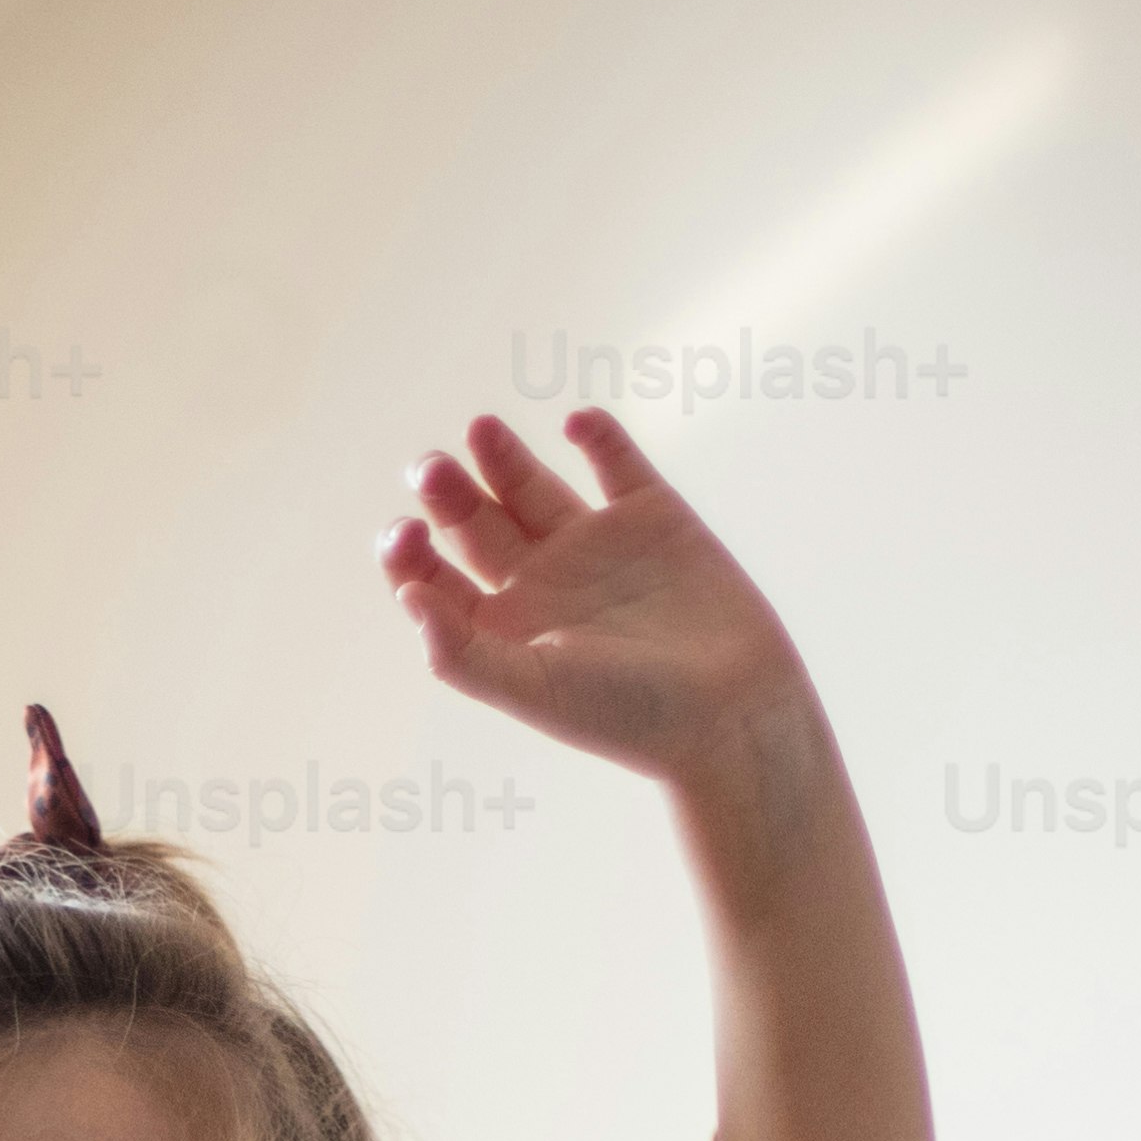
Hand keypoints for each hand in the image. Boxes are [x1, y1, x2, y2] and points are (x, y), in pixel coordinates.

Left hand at [382, 410, 832, 812]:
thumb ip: (463, 651)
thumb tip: (408, 597)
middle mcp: (543, 584)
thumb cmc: (629, 717)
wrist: (733, 714)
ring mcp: (597, 547)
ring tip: (478, 429)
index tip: (406, 529)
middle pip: (475, 522)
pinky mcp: (653, 519)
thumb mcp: (534, 690)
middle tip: (431, 467)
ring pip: (531, 486)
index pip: (436, 578)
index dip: (408, 553)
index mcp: (505, 629)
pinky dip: (596, 435)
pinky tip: (575, 423)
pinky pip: (615, 462)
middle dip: (447, 492)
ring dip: (501, 456)